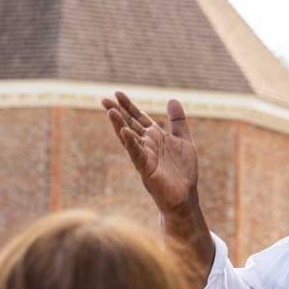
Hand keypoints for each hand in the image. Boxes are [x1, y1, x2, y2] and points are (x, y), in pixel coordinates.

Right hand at [102, 92, 198, 214]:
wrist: (185, 196)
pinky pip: (137, 154)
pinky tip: (124, 132)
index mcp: (155, 137)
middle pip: (130, 125)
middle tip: (104, 99)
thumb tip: (172, 99)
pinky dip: (131, 143)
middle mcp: (147, 145)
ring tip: (110, 111)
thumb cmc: (183, 171)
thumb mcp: (183, 140)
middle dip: (118, 112)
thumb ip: (177, 121)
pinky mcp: (146, 169)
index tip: (117, 93)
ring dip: (119, 125)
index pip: (139, 118)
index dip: (129, 106)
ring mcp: (145, 157)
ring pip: (129, 138)